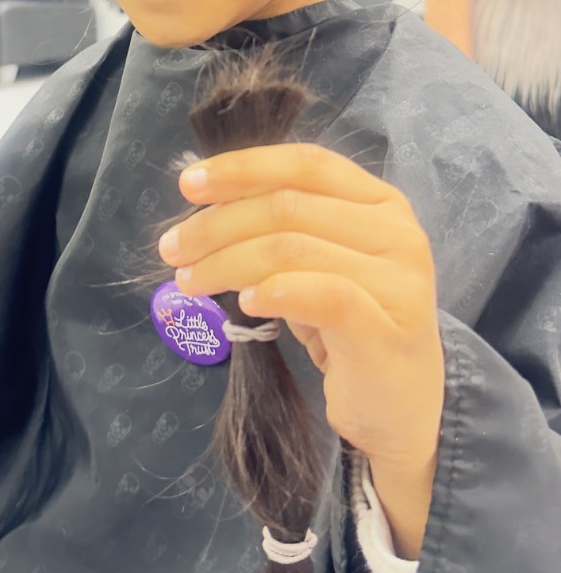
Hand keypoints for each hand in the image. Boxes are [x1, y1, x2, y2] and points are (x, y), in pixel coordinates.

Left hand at [158, 145, 444, 549]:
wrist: (400, 408)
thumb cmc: (350, 330)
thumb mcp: (317, 265)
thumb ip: (282, 230)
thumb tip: (204, 208)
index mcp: (380, 202)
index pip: (305, 164)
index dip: (243, 168)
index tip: (188, 185)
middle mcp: (396, 231)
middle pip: (288, 206)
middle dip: (217, 224)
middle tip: (172, 249)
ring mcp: (399, 279)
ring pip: (292, 247)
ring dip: (227, 261)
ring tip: (190, 280)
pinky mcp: (387, 327)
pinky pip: (322, 294)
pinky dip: (274, 291)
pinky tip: (245, 303)